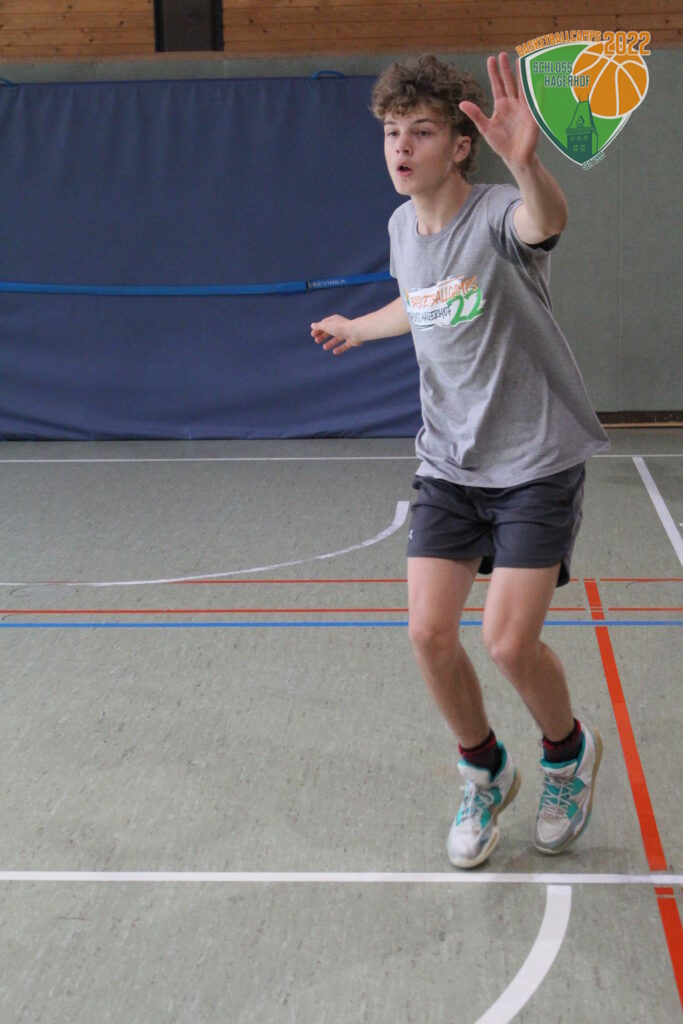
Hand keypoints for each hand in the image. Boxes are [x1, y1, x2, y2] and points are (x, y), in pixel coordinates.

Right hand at [311, 315, 363, 355]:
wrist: (355, 332)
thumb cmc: (340, 327)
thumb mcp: (326, 326)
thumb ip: (319, 326)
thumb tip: (312, 325)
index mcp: (335, 320)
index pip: (325, 324)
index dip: (318, 329)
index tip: (312, 334)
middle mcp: (341, 326)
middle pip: (330, 331)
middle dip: (323, 336)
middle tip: (316, 341)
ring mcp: (347, 333)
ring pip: (337, 339)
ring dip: (330, 343)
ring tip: (325, 347)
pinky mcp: (352, 341)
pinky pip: (345, 345)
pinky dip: (340, 348)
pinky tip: (334, 352)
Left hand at [459, 53, 538, 167]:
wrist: (515, 157)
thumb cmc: (501, 143)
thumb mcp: (485, 128)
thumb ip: (476, 115)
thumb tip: (462, 104)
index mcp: (501, 105)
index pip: (497, 85)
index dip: (494, 72)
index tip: (491, 59)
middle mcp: (513, 104)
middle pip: (509, 82)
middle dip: (506, 69)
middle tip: (502, 54)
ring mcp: (523, 108)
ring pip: (522, 87)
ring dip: (522, 74)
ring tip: (521, 59)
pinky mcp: (532, 116)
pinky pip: (535, 102)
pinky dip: (537, 93)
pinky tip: (538, 82)